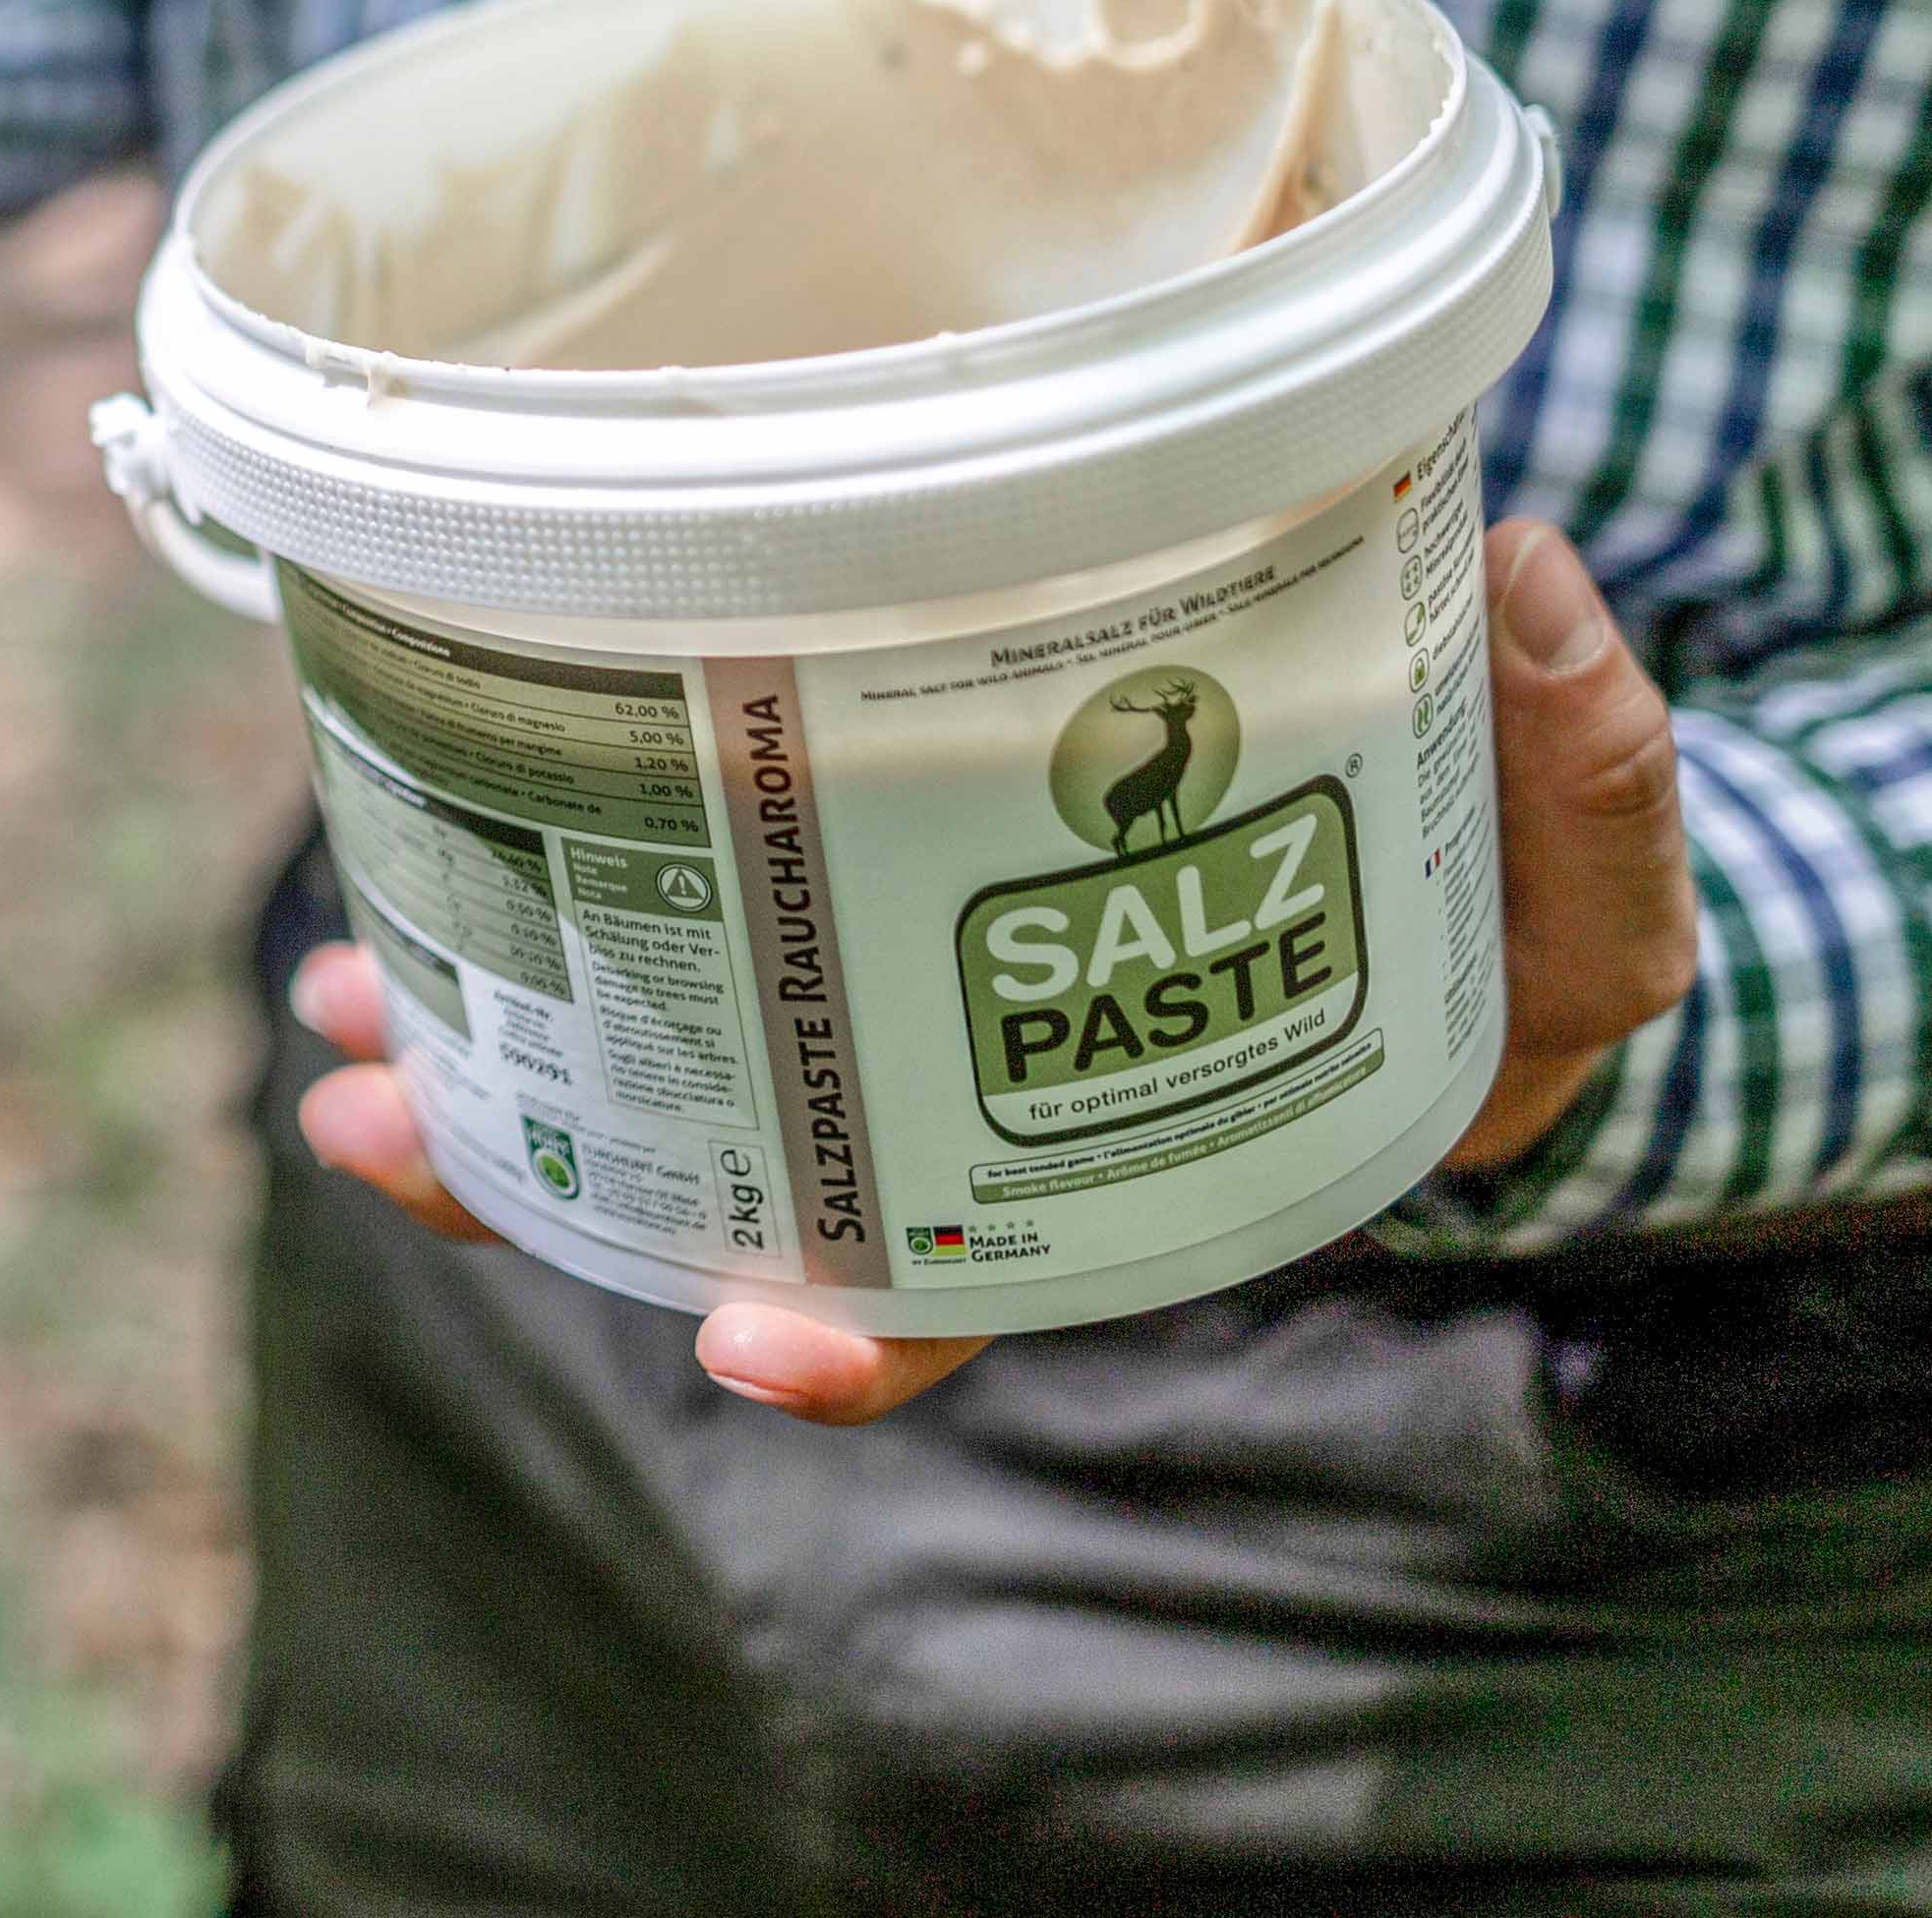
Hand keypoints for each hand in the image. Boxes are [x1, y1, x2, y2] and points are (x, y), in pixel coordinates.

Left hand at [285, 518, 1697, 1422]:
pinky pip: (654, 877)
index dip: (867, 1323)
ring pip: (657, 1048)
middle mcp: (976, 1093)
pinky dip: (538, 864)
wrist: (1438, 762)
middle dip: (548, 1180)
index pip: (982, 1280)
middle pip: (737, 1183)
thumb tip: (1533, 600)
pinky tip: (409, 809)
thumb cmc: (1507, 875)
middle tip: (384, 1123)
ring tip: (338, 994)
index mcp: (1135, 1150)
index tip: (752, 1330)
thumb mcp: (1593, 868)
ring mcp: (885, 971)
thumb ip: (1590, 788)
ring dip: (490, 1032)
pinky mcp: (830, 825)